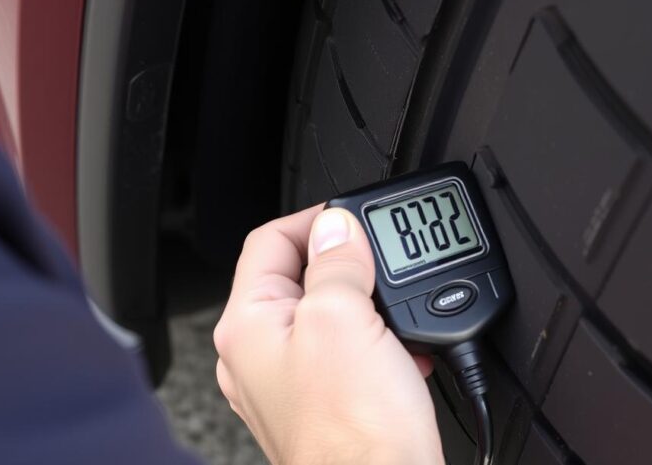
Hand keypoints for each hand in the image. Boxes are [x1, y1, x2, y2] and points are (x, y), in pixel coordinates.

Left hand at [214, 205, 444, 464]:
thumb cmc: (354, 433)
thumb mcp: (344, 319)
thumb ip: (336, 262)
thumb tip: (336, 226)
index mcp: (246, 326)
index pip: (268, 241)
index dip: (314, 220)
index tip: (352, 218)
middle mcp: (257, 355)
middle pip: (297, 277)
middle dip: (345, 265)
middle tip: (381, 263)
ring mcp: (287, 383)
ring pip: (326, 316)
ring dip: (366, 305)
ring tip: (396, 313)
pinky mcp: (321, 406)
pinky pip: (345, 354)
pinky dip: (376, 343)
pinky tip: (404, 353)